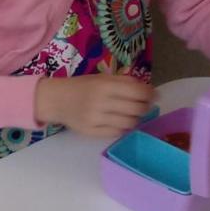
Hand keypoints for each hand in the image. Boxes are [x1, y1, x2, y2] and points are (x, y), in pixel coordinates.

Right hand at [35, 74, 153, 137]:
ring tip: (131, 114)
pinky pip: (117, 133)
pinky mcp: (91, 132)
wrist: (56, 100)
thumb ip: (125, 82)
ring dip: (135, 118)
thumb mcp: (102, 77)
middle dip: (145, 107)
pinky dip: (123, 128)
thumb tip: (151, 91)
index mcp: (105, 85)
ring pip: (129, 123)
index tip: (154, 95)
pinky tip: (120, 122)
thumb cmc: (82, 86)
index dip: (151, 95)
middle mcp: (101, 102)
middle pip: (137, 109)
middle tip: (144, 105)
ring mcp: (96, 119)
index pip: (138, 93)